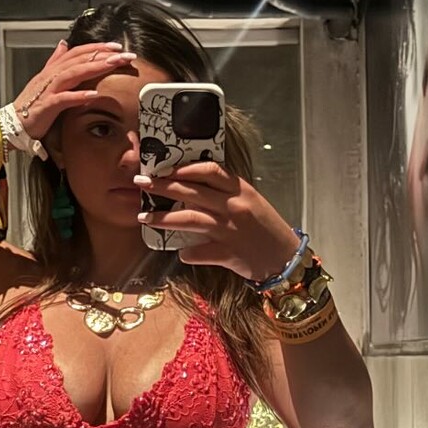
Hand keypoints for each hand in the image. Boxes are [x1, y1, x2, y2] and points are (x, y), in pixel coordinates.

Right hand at [4, 39, 136, 147]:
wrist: (12, 124)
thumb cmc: (31, 104)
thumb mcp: (45, 79)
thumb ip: (55, 61)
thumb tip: (63, 44)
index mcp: (53, 70)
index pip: (78, 53)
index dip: (97, 48)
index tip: (117, 47)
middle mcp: (51, 75)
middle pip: (79, 59)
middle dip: (103, 55)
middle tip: (124, 54)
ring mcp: (48, 89)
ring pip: (73, 73)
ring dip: (94, 67)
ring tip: (113, 64)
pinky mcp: (46, 106)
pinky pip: (63, 99)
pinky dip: (78, 95)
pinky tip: (94, 94)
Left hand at [134, 160, 300, 280]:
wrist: (285, 259)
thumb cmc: (267, 228)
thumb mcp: (251, 201)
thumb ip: (226, 193)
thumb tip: (192, 188)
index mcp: (241, 190)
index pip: (208, 170)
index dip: (183, 168)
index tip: (163, 168)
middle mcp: (234, 206)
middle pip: (191, 192)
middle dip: (162, 187)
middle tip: (141, 184)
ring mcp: (230, 230)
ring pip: (189, 220)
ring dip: (163, 219)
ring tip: (144, 217)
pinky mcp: (227, 254)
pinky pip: (198, 252)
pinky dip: (186, 252)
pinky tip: (180, 253)